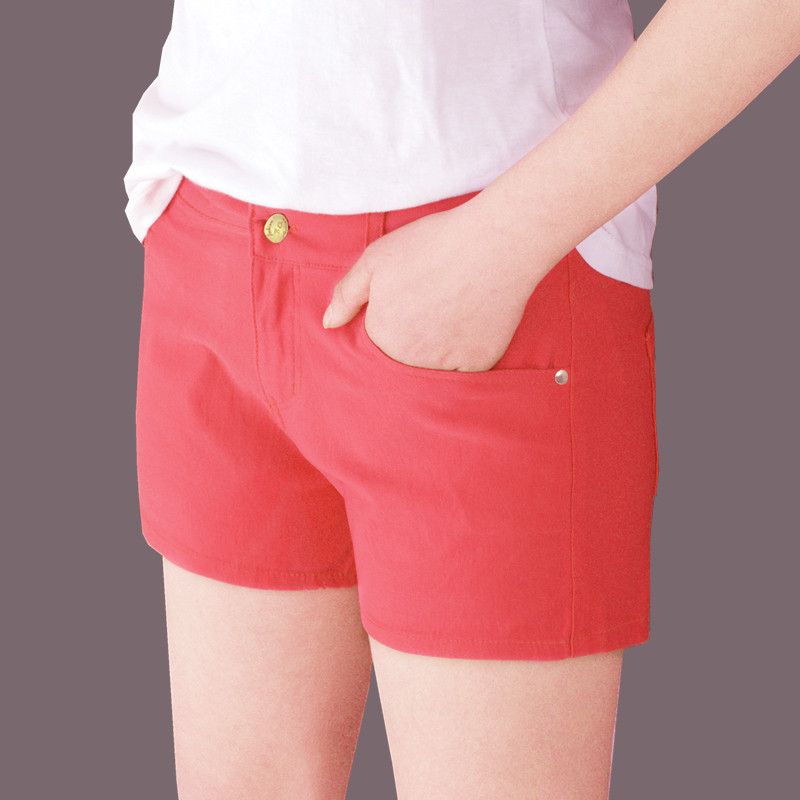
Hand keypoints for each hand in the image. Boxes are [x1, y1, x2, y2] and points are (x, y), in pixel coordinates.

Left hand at [322, 199, 547, 371]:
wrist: (493, 244)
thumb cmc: (431, 245)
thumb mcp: (375, 259)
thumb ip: (346, 295)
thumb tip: (329, 324)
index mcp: (381, 336)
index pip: (376, 340)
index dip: (391, 315)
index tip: (408, 296)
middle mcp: (410, 359)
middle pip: (403, 356)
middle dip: (412, 333)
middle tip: (432, 298)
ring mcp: (445, 365)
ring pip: (432, 363)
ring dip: (436, 344)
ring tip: (452, 305)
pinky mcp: (478, 364)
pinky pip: (463, 367)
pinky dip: (465, 349)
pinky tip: (470, 319)